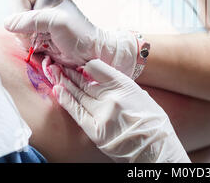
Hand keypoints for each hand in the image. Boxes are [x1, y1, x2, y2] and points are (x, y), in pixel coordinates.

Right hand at [4, 0, 137, 75]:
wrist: (90, 52)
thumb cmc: (80, 34)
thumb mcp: (58, 22)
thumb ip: (33, 20)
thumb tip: (8, 24)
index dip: (19, 11)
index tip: (30, 24)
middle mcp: (40, 3)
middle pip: (14, 13)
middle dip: (22, 28)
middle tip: (37, 36)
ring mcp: (38, 19)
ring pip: (15, 27)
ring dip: (25, 38)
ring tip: (42, 41)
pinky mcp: (37, 33)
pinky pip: (21, 38)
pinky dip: (27, 44)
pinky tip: (41, 46)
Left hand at [46, 58, 189, 162]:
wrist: (155, 146)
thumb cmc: (152, 121)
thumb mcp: (141, 95)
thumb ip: (122, 87)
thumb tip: (106, 82)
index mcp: (125, 85)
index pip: (98, 68)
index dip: (87, 64)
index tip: (81, 63)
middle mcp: (111, 97)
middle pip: (85, 81)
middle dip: (72, 73)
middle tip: (60, 65)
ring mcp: (101, 113)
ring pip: (78, 94)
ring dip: (65, 82)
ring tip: (54, 72)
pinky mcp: (95, 129)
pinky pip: (76, 111)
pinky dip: (66, 100)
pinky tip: (58, 90)